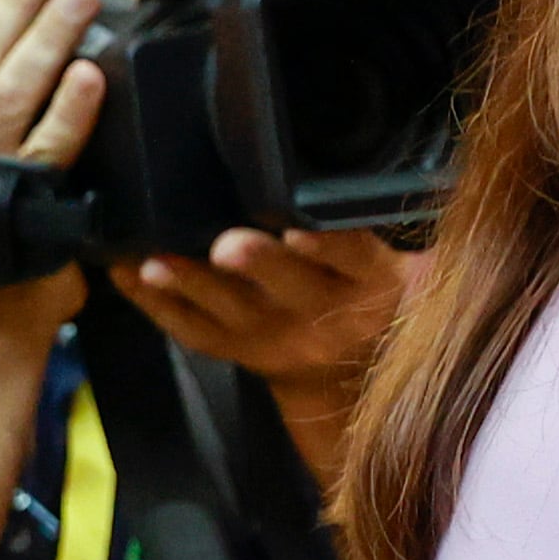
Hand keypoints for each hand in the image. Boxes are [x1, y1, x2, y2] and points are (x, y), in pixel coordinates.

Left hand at [115, 231, 409, 480]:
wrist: (357, 383)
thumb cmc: (385, 303)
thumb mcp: (421, 272)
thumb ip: (404, 227)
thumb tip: (433, 176)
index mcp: (375, 284)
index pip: (356, 258)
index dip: (329, 245)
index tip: (301, 227)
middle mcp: (326, 316)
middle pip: (290, 289)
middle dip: (258, 265)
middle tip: (227, 244)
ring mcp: (277, 339)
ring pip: (233, 313)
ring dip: (192, 285)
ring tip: (155, 261)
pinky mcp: (239, 352)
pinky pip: (193, 331)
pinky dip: (156, 303)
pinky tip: (125, 271)